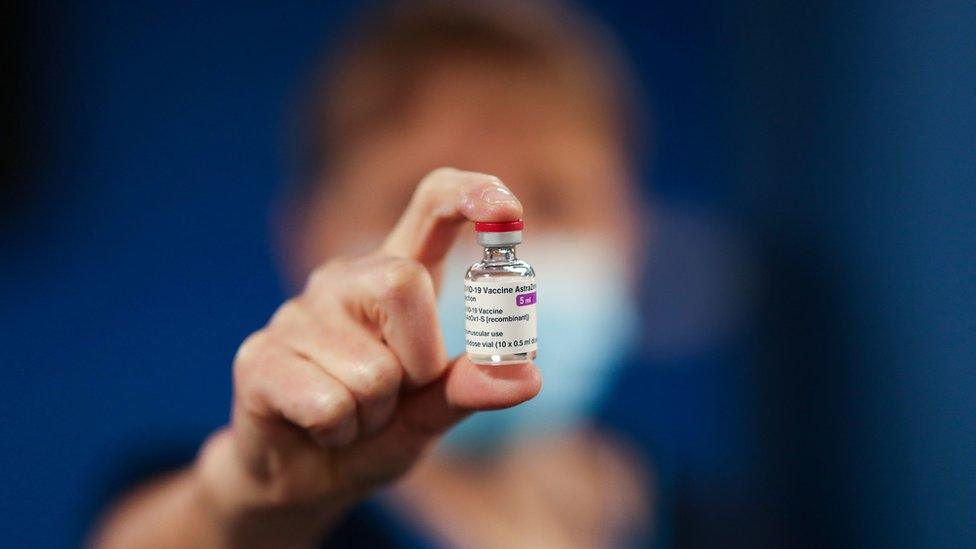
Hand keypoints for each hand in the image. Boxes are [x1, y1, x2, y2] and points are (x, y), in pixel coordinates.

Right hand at [195, 168, 540, 544]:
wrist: (304, 478)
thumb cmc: (374, 430)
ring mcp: (296, 313)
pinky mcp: (258, 356)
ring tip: (352, 416)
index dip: (472, 193)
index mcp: (396, 277)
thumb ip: (468, 388)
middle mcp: (344, 281)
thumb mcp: (431, 412)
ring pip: (371, 369)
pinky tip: (319, 429)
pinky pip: (329, 405)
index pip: (432, 204)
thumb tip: (528, 377)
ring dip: (375, 415)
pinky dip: (339, 434)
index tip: (510, 208)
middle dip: (418, 361)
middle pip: (402, 282)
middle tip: (398, 393)